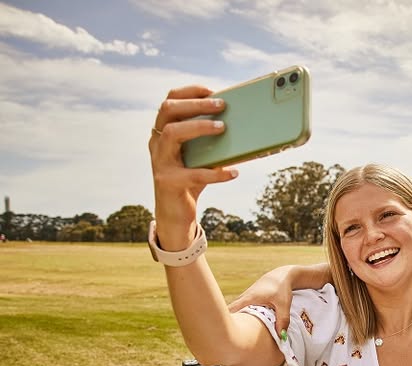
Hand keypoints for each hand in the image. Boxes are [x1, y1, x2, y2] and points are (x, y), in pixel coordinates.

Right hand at [149, 86, 236, 247]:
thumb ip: (211, 142)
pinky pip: (193, 174)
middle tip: (222, 104)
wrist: (175, 214)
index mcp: (163, 132)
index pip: (170, 102)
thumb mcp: (200, 157)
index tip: (212, 91)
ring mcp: (159, 162)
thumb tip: (240, 125)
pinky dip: (216, 173)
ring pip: (172, 133)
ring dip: (199, 127)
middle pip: (167, 110)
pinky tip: (233, 172)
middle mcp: (157, 143)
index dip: (189, 92)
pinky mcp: (168, 182)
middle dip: (195, 104)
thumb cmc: (191, 180)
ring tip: (223, 128)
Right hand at [227, 265, 297, 332]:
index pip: (230, 311)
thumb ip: (282, 320)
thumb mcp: (284, 304)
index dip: (225, 322)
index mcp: (248, 299)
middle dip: (229, 325)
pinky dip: (241, 318)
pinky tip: (244, 328)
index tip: (224, 335)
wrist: (281, 276)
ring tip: (235, 337)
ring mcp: (243, 299)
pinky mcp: (247, 301)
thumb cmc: (281, 288)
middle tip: (229, 340)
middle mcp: (243, 298)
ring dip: (235, 322)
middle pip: (230, 313)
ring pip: (235, 312)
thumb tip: (281, 337)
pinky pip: (240, 311)